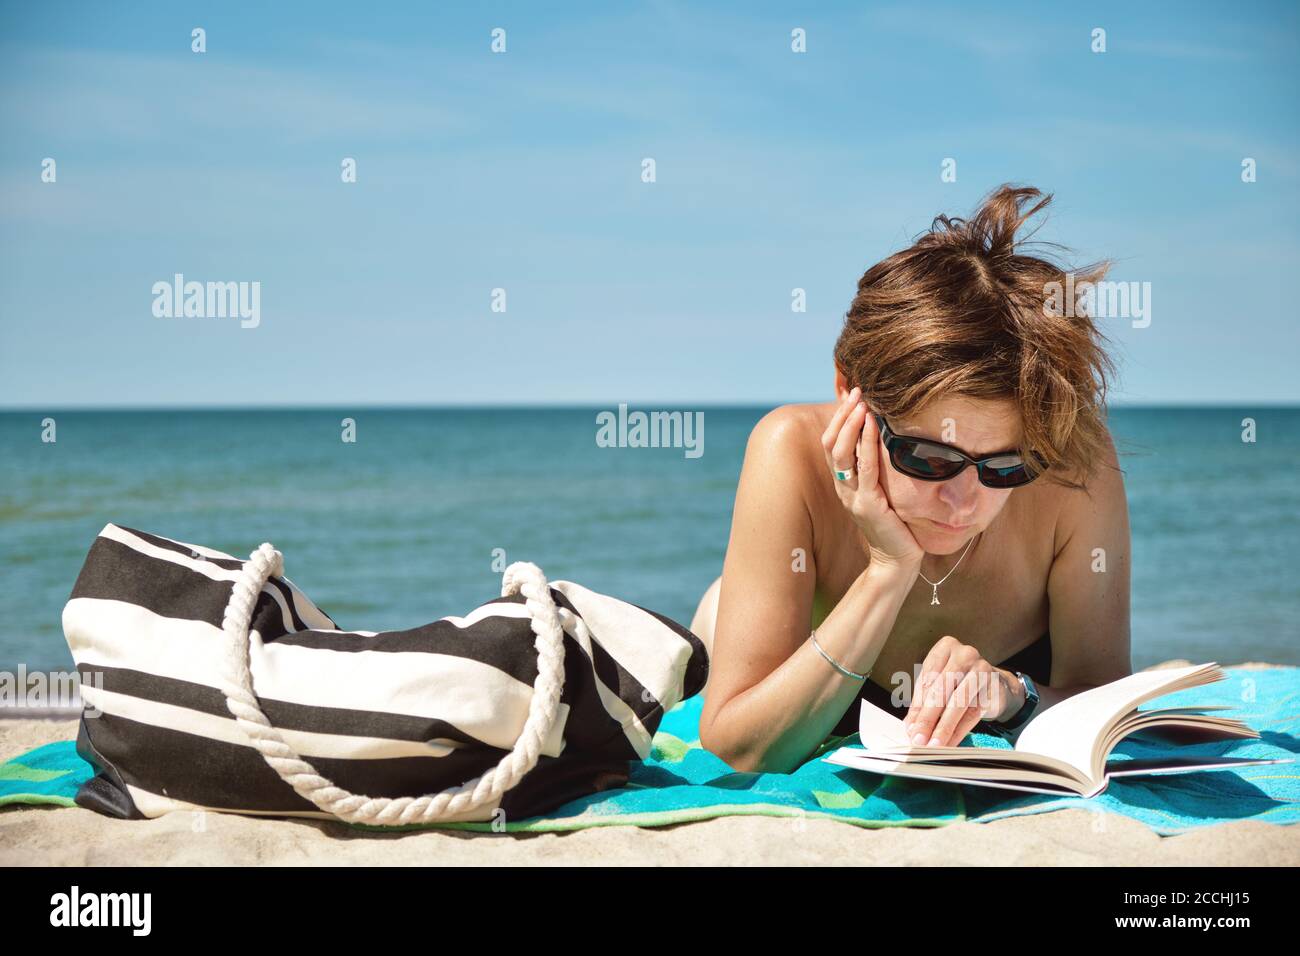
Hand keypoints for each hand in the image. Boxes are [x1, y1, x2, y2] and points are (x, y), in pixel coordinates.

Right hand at [820, 387, 923, 570]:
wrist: (897, 560)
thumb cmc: (895, 525)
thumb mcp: (882, 491)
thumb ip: (877, 470)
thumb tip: (884, 441)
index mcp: (844, 484)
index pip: (831, 445)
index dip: (838, 419)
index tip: (851, 396)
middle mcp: (843, 489)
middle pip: (831, 444)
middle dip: (843, 415)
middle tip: (856, 391)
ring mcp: (853, 497)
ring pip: (842, 453)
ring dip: (851, 424)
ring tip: (862, 402)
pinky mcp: (868, 505)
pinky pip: (865, 468)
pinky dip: (868, 443)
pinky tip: (874, 425)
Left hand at [901, 636, 1022, 746]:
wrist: (995, 683)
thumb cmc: (959, 681)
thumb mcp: (938, 684)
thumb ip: (923, 702)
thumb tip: (911, 727)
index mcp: (945, 647)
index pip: (927, 680)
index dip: (918, 707)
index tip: (910, 729)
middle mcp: (964, 654)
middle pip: (941, 690)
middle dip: (928, 719)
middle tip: (919, 739)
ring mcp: (981, 668)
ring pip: (958, 703)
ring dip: (944, 728)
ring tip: (934, 745)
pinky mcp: (994, 686)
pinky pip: (974, 713)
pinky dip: (959, 731)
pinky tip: (950, 743)